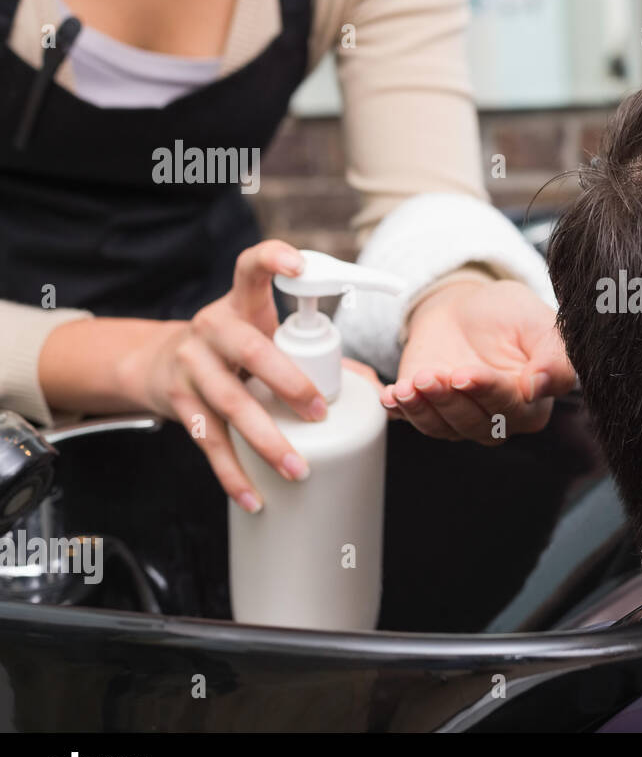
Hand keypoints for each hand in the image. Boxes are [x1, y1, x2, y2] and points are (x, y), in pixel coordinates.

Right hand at [117, 240, 329, 511]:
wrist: (154, 364)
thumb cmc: (232, 349)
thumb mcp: (263, 336)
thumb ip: (313, 353)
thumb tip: (373, 389)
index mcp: (242, 304)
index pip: (252, 268)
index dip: (273, 260)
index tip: (299, 265)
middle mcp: (212, 328)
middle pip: (250, 350)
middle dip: (288, 383)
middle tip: (319, 413)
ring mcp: (190, 365)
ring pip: (228, 403)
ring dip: (264, 440)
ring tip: (297, 469)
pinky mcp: (177, 401)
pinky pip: (207, 441)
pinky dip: (231, 473)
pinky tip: (253, 496)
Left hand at [382, 278, 575, 444]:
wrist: (463, 307)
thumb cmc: (506, 314)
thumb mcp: (537, 322)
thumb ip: (552, 356)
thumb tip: (541, 387)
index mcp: (532, 402)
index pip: (511, 407)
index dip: (487, 392)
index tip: (465, 374)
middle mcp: (499, 419)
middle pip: (475, 424)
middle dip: (449, 401)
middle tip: (430, 376)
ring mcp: (461, 418)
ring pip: (443, 427)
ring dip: (423, 408)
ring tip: (409, 384)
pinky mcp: (429, 411)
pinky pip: (414, 420)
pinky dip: (400, 410)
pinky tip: (391, 394)